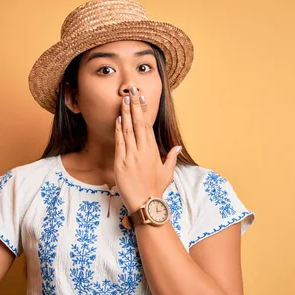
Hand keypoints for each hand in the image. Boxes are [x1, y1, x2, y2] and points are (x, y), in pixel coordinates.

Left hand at [114, 85, 181, 213]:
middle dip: (135, 106)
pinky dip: (119, 130)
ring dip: (126, 113)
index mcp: (153, 151)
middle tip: (132, 91)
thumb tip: (176, 148)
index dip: (145, 111)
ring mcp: (131, 156)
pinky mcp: (121, 162)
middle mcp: (143, 150)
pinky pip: (119, 142)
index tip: (142, 98)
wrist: (145, 203)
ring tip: (124, 99)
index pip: (148, 126)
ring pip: (128, 130)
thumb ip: (171, 158)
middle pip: (139, 123)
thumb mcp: (167, 173)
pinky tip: (118, 119)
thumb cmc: (156, 189)